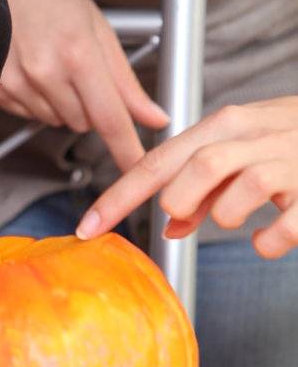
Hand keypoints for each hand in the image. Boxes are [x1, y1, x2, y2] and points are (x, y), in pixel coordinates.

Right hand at [0, 0, 167, 171]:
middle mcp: (43, 71)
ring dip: (62, 103)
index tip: (140, 171)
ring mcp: (14, 81)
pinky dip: (36, 99)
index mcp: (78, 53)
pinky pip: (28, 113)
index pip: (110, 119)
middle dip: (90, 106)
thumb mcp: (98, 29)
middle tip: (80, 69)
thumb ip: (126, 82)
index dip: (127, 150)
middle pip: (83, 123)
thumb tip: (155, 117)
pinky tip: (30, 67)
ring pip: (56, 121)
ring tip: (51, 62)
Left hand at [77, 97, 297, 258]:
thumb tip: (170, 222)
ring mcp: (288, 160)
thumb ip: (204, 186)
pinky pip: (283, 227)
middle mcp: (254, 136)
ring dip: (226, 215)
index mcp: (225, 125)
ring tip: (239, 217)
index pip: (158, 160)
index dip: (119, 196)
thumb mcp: (242, 151)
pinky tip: (267, 239)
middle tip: (187, 214)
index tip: (88, 228)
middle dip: (182, 199)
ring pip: (240, 188)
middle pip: (199, 164)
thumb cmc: (291, 142)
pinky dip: (267, 242)